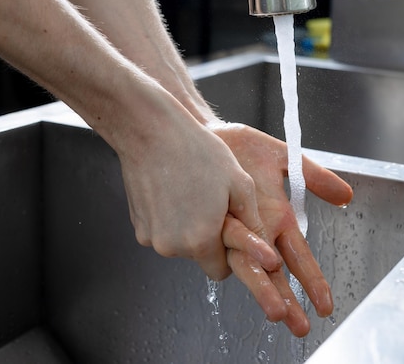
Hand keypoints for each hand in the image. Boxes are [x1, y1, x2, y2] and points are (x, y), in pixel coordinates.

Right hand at [117, 106, 280, 281]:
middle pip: (200, 257)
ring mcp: (151, 237)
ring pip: (180, 244)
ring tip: (194, 192)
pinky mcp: (138, 226)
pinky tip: (175, 192)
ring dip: (190, 228)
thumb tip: (266, 250)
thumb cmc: (196, 152)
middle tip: (214, 204)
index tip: (231, 232)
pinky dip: (170, 220)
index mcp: (201, 241)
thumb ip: (252, 223)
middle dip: (210, 239)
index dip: (229, 253)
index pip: (221, 272)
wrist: (151, 131)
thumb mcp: (240, 184)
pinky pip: (162, 232)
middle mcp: (172, 246)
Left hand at [211, 123, 352, 336]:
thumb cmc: (241, 147)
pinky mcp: (213, 223)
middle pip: (275, 272)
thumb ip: (315, 177)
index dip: (313, 281)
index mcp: (277, 218)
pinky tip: (250, 266)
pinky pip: (229, 240)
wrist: (207, 134)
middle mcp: (257, 232)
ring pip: (251, 266)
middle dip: (287, 299)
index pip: (300, 257)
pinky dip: (241, 252)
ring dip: (265, 288)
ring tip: (277, 312)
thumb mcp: (285, 159)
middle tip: (299, 326)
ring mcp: (235, 230)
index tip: (325, 307)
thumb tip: (346, 196)